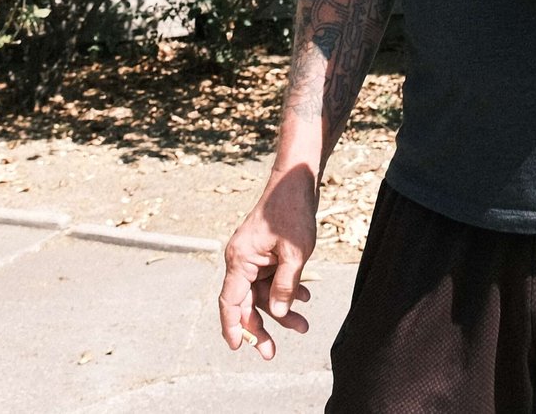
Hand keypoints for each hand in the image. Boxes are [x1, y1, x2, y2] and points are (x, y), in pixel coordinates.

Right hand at [218, 162, 316, 357]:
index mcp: (239, 260)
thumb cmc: (293, 213)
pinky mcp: (266, 252)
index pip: (230, 302)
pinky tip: (305, 296)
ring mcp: (253, 256)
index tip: (238, 348)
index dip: (232, 327)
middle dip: (260, 328)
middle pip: (245, 303)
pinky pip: (271, 279)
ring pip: (262, 293)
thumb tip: (277, 314)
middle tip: (271, 353)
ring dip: (281, 309)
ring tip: (303, 326)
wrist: (297, 181)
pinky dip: (286, 290)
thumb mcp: (295, 253)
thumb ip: (285, 285)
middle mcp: (241, 260)